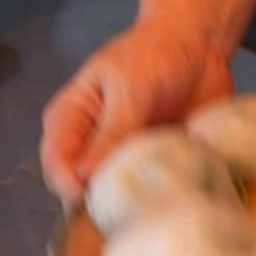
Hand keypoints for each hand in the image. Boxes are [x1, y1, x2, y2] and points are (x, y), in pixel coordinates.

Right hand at [40, 22, 233, 206]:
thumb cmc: (153, 56)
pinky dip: (161, 197)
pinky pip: (150, 194)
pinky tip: (176, 196)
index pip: (56, 163)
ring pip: (116, 197)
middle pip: (82, 189)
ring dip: (134, 203)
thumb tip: (86, 178)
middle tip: (130, 207)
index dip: (70, 186)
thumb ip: (113, 133)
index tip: (94, 198)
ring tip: (156, 202)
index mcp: (70, 121)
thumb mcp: (131, 89)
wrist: (199, 47)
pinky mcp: (152, 168)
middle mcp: (90, 147)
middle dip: (103, 202)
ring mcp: (121, 160)